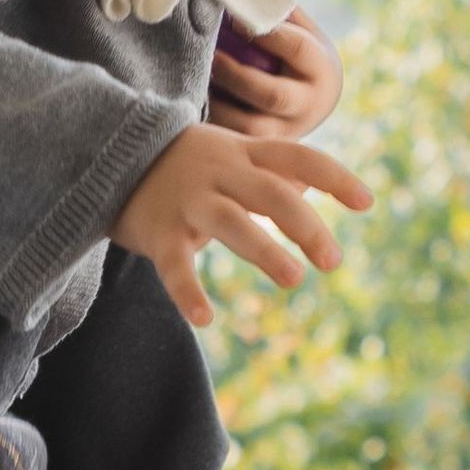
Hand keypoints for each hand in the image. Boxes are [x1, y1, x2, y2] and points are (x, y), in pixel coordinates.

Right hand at [110, 123, 371, 330]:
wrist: (101, 150)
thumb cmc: (179, 160)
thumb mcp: (227, 153)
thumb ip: (268, 168)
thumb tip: (314, 185)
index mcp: (243, 152)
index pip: (299, 158)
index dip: (335, 178)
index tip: (368, 202)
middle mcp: (219, 172)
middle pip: (272, 192)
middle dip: (307, 226)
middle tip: (333, 261)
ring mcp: (187, 200)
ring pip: (232, 223)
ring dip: (266, 251)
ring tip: (294, 279)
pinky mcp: (157, 231)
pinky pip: (175, 265)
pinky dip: (189, 293)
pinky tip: (206, 319)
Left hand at [206, 9, 341, 138]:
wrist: (316, 101)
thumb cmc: (298, 54)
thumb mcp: (301, 29)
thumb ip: (277, 10)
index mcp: (321, 69)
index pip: (295, 47)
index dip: (264, 33)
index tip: (233, 20)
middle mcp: (309, 105)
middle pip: (271, 96)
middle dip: (235, 75)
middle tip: (209, 56)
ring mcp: (287, 133)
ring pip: (249, 128)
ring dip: (218, 106)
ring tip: (194, 83)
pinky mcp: (264, 149)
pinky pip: (234, 142)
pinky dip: (211, 124)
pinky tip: (191, 105)